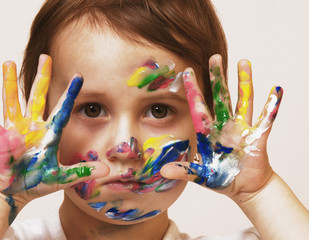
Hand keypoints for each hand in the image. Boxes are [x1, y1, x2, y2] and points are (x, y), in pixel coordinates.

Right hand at [0, 55, 107, 221]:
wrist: (14, 192)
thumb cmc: (35, 182)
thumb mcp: (61, 178)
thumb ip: (82, 172)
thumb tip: (107, 172)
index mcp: (47, 134)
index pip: (61, 110)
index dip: (70, 94)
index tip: (79, 76)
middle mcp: (31, 127)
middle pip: (37, 96)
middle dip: (41, 77)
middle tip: (45, 56)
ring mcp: (13, 131)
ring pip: (12, 101)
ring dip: (9, 83)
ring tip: (7, 63)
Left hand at [161, 54, 282, 201]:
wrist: (243, 188)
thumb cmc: (220, 178)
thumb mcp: (200, 174)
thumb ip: (183, 171)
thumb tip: (163, 171)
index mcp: (208, 131)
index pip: (198, 106)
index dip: (192, 90)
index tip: (186, 71)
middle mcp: (224, 125)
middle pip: (220, 96)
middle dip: (217, 77)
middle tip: (214, 56)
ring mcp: (242, 128)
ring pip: (243, 99)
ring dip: (244, 81)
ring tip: (244, 62)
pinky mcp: (257, 137)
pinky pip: (266, 118)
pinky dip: (272, 104)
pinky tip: (277, 89)